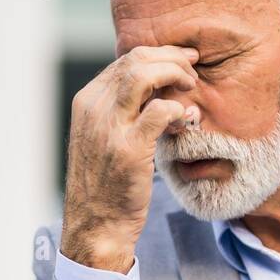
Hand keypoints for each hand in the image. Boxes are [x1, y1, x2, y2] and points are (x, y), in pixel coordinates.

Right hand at [60, 46, 198, 272]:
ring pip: (143, 75)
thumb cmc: (106, 184)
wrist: (96, 224)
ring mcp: (109, 127)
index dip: (159, 55)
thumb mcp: (103, 139)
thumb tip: (154, 91)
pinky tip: (186, 121)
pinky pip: (159, 111)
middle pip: (135, 60)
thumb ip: (121, 112)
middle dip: (171, 59)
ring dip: (174, 75)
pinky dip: (178, 110)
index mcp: (86, 102)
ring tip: (191, 87)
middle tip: (193, 71)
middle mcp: (94, 108)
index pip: (124, 60)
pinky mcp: (128, 148)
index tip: (183, 61)